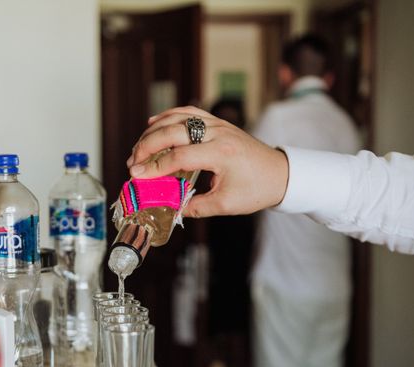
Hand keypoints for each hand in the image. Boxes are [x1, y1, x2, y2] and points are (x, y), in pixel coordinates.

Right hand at [127, 106, 288, 216]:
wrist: (280, 174)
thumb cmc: (257, 190)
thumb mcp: (226, 205)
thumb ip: (196, 207)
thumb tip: (171, 207)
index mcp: (221, 153)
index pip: (179, 156)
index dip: (155, 167)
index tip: (137, 175)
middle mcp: (218, 133)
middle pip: (173, 132)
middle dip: (147, 146)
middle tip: (133, 162)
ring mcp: (218, 124)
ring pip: (178, 117)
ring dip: (154, 130)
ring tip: (139, 146)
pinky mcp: (218, 123)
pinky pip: (189, 112)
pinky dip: (169, 115)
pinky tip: (154, 122)